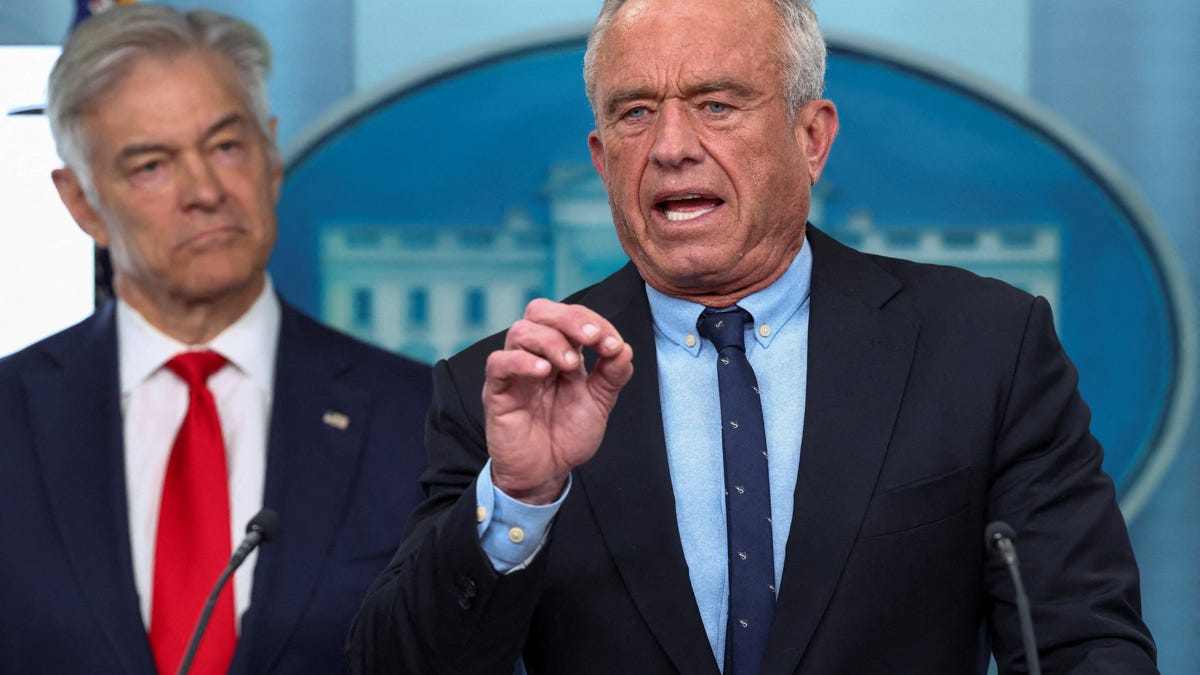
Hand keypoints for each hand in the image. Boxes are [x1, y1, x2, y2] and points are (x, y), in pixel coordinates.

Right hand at [483, 299, 633, 504]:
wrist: (546, 473)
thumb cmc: (567, 436)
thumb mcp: (599, 403)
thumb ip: (612, 375)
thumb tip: (624, 348)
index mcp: (561, 351)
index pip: (571, 317)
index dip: (593, 322)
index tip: (613, 344)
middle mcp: (535, 354)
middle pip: (539, 310)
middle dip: (569, 318)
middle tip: (591, 338)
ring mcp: (514, 371)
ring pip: (520, 331)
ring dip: (550, 341)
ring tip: (570, 366)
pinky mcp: (496, 390)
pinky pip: (498, 362)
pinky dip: (521, 361)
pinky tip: (543, 372)